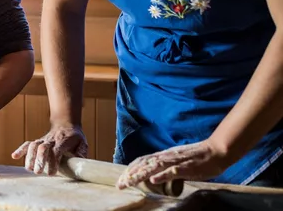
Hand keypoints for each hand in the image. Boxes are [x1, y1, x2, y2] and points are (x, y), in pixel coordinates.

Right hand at [11, 124, 87, 174]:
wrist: (65, 123)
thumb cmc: (75, 137)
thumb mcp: (83, 143)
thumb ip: (81, 153)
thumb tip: (80, 163)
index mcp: (63, 141)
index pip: (56, 151)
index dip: (53, 161)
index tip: (52, 173)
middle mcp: (51, 140)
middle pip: (42, 148)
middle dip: (39, 160)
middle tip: (38, 172)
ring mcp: (42, 140)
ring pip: (33, 146)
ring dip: (30, 157)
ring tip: (29, 169)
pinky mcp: (37, 141)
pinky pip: (27, 144)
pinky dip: (20, 149)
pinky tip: (14, 156)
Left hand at [116, 139, 231, 188]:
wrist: (216, 151)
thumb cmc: (197, 159)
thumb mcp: (177, 163)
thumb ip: (165, 168)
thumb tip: (153, 176)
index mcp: (163, 156)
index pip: (142, 161)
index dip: (130, 170)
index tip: (121, 180)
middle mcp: (166, 156)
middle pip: (144, 164)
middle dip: (130, 174)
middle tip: (120, 185)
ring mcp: (176, 160)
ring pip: (154, 166)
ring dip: (140, 174)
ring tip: (129, 182)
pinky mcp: (187, 166)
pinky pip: (173, 171)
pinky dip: (162, 175)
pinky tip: (153, 180)